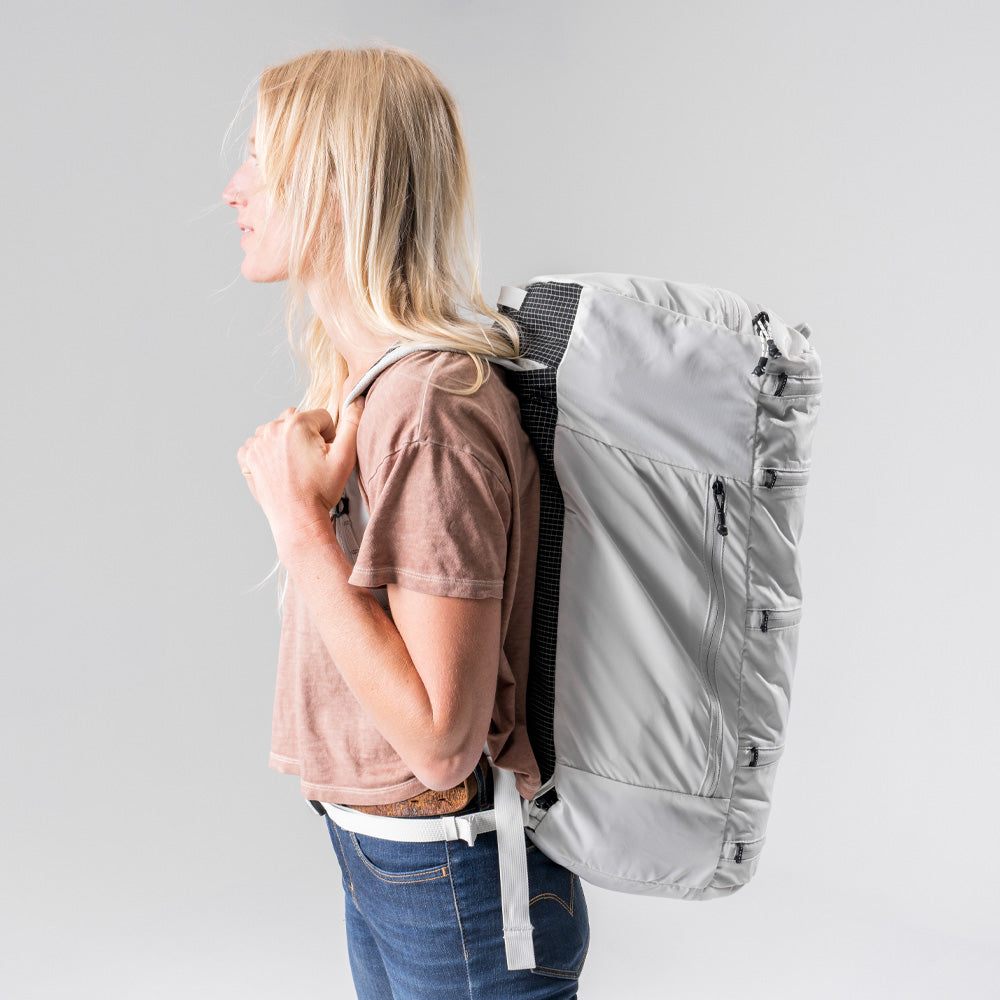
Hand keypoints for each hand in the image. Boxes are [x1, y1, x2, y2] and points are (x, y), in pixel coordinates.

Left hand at [236, 399, 364, 555]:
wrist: (297, 519)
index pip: (321, 417)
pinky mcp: (247, 457)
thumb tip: (355, 402)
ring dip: (286, 442)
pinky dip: (268, 453)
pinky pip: (259, 444)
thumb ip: (353, 425)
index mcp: (297, 424)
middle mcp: (273, 429)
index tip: (324, 455)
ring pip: (278, 431)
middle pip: (297, 420)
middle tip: (311, 462)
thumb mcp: (345, 458)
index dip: (328, 437)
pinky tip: (279, 468)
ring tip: (295, 466)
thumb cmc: (320, 492)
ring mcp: (257, 443)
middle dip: (306, 436)